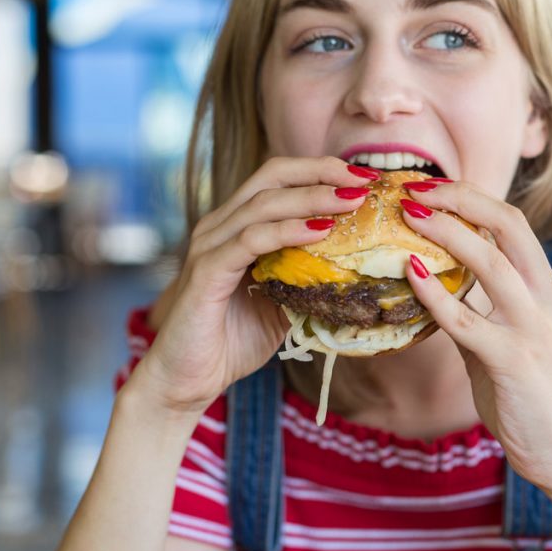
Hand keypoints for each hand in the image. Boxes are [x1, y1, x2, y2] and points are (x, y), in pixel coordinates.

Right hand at [126, 157, 378, 415]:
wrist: (187, 380)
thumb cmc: (232, 342)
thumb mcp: (283, 303)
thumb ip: (307, 278)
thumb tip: (357, 267)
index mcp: (236, 227)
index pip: (279, 179)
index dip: (321, 170)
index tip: (363, 176)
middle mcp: (220, 226)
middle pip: (273, 176)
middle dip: (322, 172)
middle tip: (364, 179)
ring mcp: (210, 246)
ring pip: (264, 204)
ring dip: (312, 198)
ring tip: (351, 200)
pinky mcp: (206, 273)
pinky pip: (250, 241)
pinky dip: (286, 232)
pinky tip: (319, 232)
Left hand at [400, 180, 551, 491]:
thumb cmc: (525, 396)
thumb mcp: (501, 340)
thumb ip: (474, 309)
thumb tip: (427, 283)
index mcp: (545, 288)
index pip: (512, 223)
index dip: (470, 198)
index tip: (428, 188)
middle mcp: (545, 299)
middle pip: (510, 225)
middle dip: (462, 198)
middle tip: (414, 189)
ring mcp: (533, 328)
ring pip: (494, 263)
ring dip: (448, 234)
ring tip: (409, 215)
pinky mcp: (515, 361)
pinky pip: (469, 321)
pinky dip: (437, 295)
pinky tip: (409, 276)